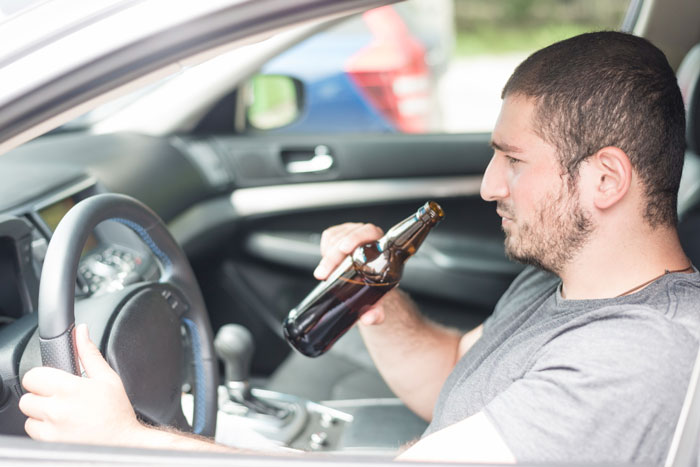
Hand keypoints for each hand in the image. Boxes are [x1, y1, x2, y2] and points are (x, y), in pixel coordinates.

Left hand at [19, 323, 144, 444]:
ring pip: (28, 414)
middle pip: (28, 396)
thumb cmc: (116, 412)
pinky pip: (32, 430)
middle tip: (59, 397)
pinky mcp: (49, 442)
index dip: (43, 377)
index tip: (52, 381)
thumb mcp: (107, 378)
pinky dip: (42, 428)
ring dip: (40, 413)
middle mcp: (58, 409)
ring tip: (61, 412)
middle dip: (41, 395)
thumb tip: (81, 332)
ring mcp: (52, 428)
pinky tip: (60, 425)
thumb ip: (89, 353)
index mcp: (71, 388)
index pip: (33, 376)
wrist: (122, 442)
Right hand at [313, 222, 389, 324]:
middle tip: (323, 274)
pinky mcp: (342, 235)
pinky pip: (329, 236)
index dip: (355, 238)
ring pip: (335, 237)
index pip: (369, 232)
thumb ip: (376, 312)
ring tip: (326, 272)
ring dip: (327, 255)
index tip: (344, 249)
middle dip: (332, 256)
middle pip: (347, 237)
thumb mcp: (377, 301)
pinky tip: (328, 261)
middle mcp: (368, 238)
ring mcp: (354, 234)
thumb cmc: (378, 287)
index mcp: (381, 247)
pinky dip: (325, 249)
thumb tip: (369, 318)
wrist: (371, 284)